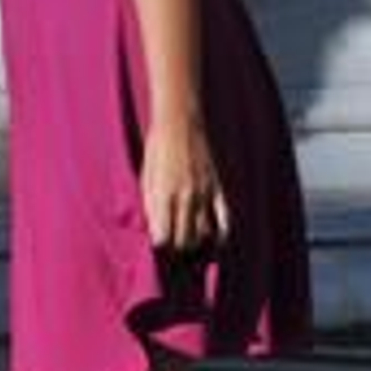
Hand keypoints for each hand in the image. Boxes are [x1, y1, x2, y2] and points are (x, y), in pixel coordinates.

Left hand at [141, 115, 229, 255]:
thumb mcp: (146, 177)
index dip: (160, 242)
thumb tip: (154, 229)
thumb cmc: (157, 150)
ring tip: (190, 240)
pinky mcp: (217, 187)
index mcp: (162, 195)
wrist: (180, 123)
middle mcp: (184, 197)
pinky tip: (217, 240)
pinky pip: (224, 219)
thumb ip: (150, 205)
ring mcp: (203, 193)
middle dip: (177, 247)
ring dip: (196, 241)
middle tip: (174, 241)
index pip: (163, 237)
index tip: (159, 240)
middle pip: (183, 240)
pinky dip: (222, 233)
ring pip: (203, 234)